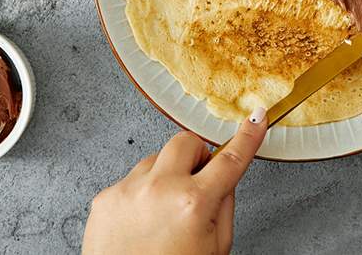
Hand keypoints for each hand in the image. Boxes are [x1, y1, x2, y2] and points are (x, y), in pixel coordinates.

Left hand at [82, 107, 267, 254]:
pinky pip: (130, 181)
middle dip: (196, 156)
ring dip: (165, 177)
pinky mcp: (105, 197)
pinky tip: (141, 222)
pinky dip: (140, 195)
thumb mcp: (215, 248)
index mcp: (193, 204)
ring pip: (154, 160)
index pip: (230, 160)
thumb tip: (222, 179)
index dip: (248, 136)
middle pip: (185, 142)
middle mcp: (158, 189)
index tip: (257, 118)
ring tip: (163, 214)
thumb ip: (223, 207)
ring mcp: (128, 190)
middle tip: (197, 180)